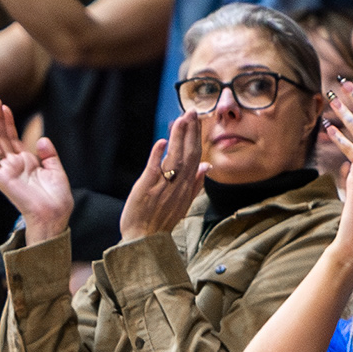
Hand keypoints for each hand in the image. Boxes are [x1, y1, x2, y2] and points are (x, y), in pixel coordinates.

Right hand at [0, 99, 73, 245]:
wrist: (54, 214)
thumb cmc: (57, 198)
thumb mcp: (56, 170)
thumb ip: (49, 154)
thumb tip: (40, 139)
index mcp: (26, 163)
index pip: (12, 139)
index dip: (8, 122)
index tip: (5, 107)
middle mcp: (13, 165)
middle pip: (1, 138)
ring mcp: (6, 171)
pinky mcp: (1, 179)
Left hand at [118, 112, 208, 243]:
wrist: (144, 240)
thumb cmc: (161, 221)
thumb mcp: (183, 204)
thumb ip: (196, 184)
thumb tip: (207, 167)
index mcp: (187, 187)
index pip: (195, 157)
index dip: (196, 137)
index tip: (196, 120)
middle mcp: (178, 185)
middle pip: (188, 154)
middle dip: (190, 131)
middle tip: (191, 111)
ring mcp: (163, 186)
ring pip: (175, 158)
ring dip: (178, 138)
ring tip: (181, 119)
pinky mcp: (146, 188)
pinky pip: (154, 169)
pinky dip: (158, 155)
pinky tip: (162, 141)